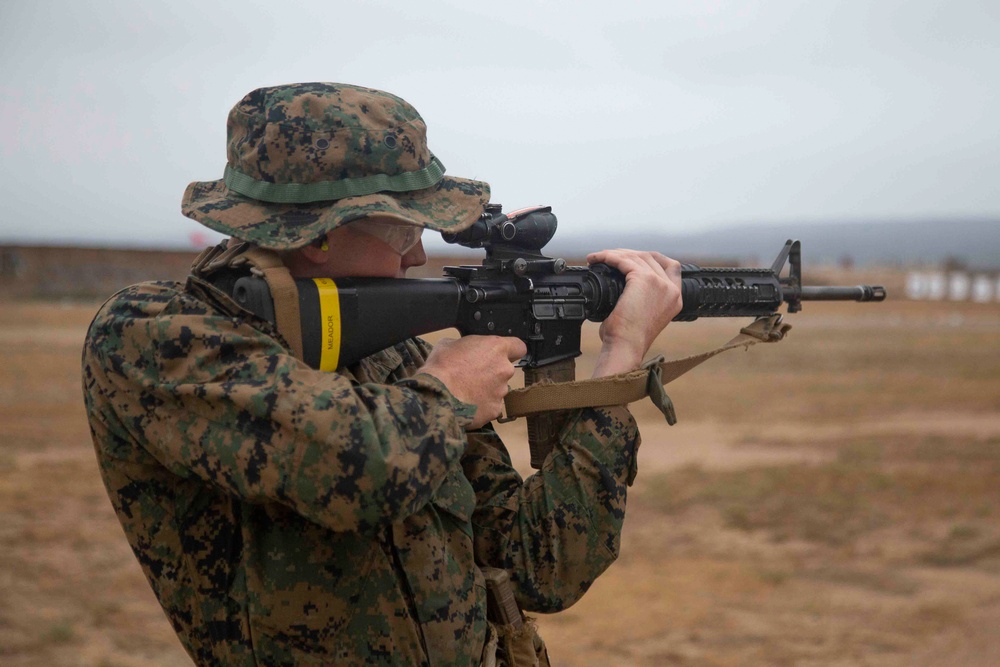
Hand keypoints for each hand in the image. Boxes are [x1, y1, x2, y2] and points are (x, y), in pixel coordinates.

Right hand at [419, 335, 527, 429]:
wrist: (436, 395)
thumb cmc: (441, 366)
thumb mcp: (449, 344)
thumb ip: (466, 345)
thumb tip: (466, 350)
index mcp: (496, 348)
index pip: (519, 347)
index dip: (511, 351)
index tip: (501, 354)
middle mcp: (504, 369)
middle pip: (505, 370)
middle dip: (492, 372)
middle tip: (473, 375)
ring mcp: (501, 391)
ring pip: (498, 389)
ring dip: (487, 389)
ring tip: (466, 392)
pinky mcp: (494, 409)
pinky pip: (491, 406)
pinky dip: (481, 405)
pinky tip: (467, 404)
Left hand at [586, 249, 682, 376]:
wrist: (626, 347)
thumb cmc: (628, 338)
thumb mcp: (644, 315)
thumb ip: (643, 298)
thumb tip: (624, 284)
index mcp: (675, 298)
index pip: (672, 266)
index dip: (652, 258)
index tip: (634, 257)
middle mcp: (671, 289)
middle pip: (651, 257)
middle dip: (629, 254)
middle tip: (610, 257)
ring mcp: (659, 283)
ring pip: (637, 256)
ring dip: (616, 254)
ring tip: (599, 257)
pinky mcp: (644, 279)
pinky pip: (624, 260)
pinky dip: (609, 257)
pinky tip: (598, 259)